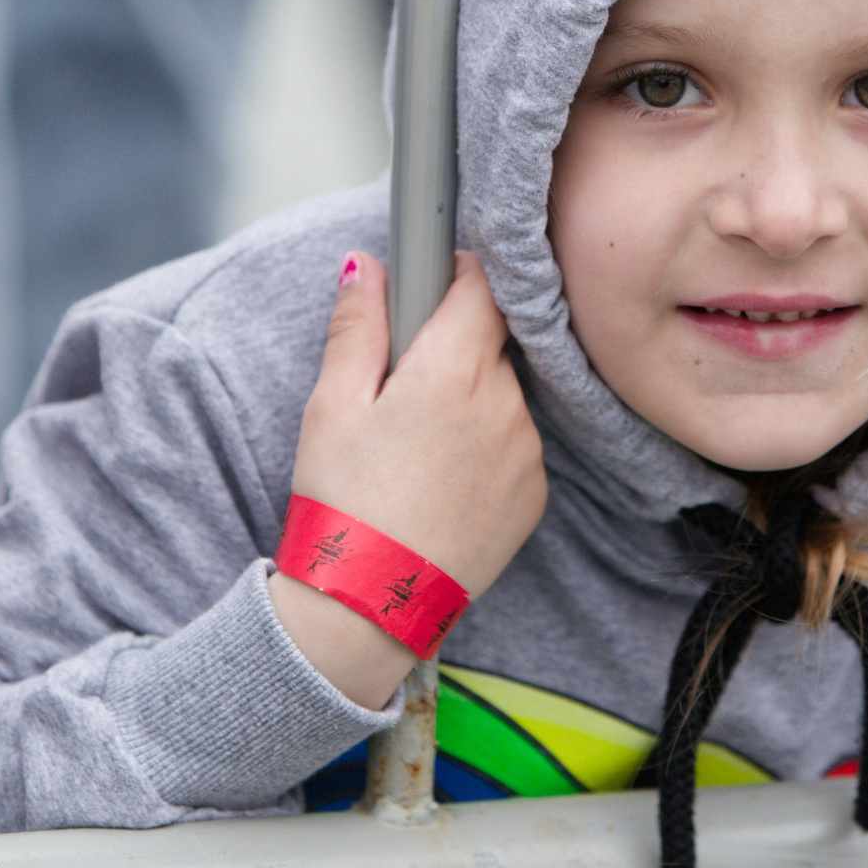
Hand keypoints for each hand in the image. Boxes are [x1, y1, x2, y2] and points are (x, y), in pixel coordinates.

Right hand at [269, 251, 547, 707]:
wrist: (372, 603)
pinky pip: (515, 445)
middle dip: (452, 348)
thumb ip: (358, 325)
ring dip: (472, 400)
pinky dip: (487, 449)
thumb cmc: (343, 500)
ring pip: (503, 394)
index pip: (480, 283)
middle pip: (490, 341)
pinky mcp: (535, 492)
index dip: (453, 275)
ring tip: (417, 450)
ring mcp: (528, 450)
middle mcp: (506, 402)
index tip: (427, 287)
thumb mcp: (332, 405)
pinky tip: (442, 481)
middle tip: (401, 388)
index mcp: (455, 368)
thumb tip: (369, 264)